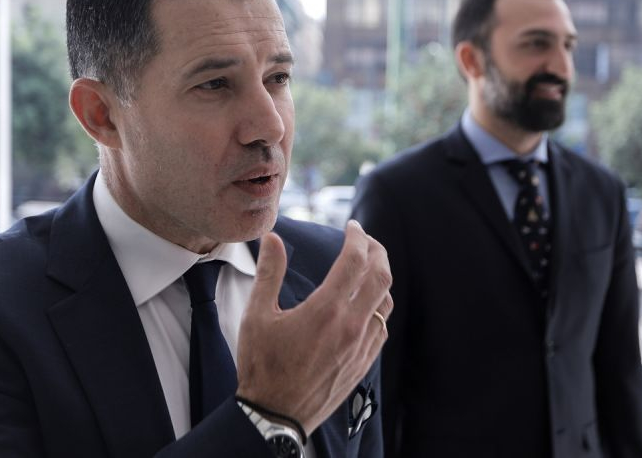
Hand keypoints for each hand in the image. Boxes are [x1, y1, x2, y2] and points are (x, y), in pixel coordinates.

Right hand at [235, 220, 392, 433]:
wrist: (275, 415)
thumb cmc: (262, 366)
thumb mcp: (256, 316)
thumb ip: (268, 273)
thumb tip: (273, 239)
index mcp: (325, 310)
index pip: (354, 260)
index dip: (356, 236)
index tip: (351, 226)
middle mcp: (350, 326)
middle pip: (381, 275)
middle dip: (377, 250)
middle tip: (366, 239)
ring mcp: (360, 346)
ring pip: (385, 302)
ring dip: (380, 279)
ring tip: (367, 268)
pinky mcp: (362, 363)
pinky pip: (382, 328)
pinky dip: (379, 307)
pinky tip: (367, 305)